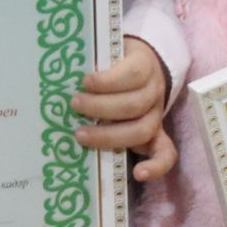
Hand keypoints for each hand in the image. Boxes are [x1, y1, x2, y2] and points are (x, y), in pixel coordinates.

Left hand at [71, 36, 175, 180]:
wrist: (142, 66)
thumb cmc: (114, 62)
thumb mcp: (107, 52)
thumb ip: (92, 60)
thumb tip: (60, 71)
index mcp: (144, 66)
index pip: (133, 73)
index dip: (108, 80)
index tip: (84, 81)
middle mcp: (154, 92)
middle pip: (134, 104)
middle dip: (101, 107)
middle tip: (74, 105)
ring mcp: (156, 116)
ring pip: (141, 129)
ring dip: (109, 136)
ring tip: (80, 134)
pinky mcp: (157, 135)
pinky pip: (165, 153)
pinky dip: (156, 166)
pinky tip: (138, 174)